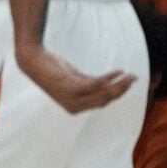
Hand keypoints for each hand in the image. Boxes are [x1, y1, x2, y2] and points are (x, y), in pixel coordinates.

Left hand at [12, 39, 135, 114]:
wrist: (32, 59)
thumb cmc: (51, 68)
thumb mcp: (73, 79)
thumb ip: (89, 84)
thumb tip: (109, 84)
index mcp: (74, 108)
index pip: (102, 103)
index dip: (117, 94)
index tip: (127, 85)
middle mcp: (74, 107)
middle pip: (106, 100)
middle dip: (123, 90)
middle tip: (134, 79)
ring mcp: (73, 98)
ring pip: (105, 93)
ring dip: (121, 84)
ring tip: (131, 75)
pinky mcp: (73, 87)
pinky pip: (98, 84)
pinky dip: (111, 78)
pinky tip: (119, 71)